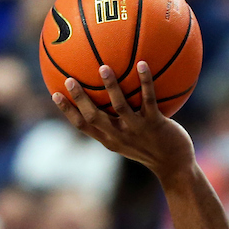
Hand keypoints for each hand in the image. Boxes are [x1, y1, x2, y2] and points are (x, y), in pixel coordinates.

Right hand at [52, 62, 193, 181]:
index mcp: (110, 139)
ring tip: (104, 67)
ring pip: (120, 107)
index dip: (68, 111)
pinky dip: (145, 82)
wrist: (174, 165)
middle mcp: (120, 136)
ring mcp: (137, 130)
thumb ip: (116, 120)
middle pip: (95, 117)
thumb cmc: (151, 147)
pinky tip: (142, 63)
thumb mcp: (129, 138)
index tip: (54, 94)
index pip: (83, 126)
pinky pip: (149, 100)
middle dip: (81, 99)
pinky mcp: (155, 124)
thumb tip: (105, 94)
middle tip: (69, 79)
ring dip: (111, 87)